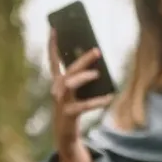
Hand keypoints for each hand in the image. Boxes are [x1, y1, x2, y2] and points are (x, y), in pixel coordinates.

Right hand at [48, 29, 113, 152]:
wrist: (65, 133)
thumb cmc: (73, 108)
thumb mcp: (77, 92)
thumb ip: (83, 78)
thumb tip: (98, 65)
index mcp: (58, 82)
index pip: (53, 60)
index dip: (52, 44)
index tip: (54, 28)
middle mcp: (57, 90)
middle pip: (68, 71)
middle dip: (82, 59)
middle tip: (97, 51)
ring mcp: (61, 102)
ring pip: (70, 85)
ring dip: (84, 77)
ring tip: (98, 74)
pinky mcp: (68, 114)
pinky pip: (84, 105)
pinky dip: (97, 101)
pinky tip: (109, 97)